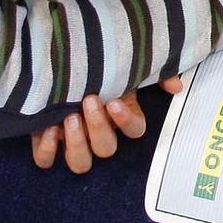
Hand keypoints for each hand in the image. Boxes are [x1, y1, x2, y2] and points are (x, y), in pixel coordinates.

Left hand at [31, 76, 183, 174]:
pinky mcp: (46, 143)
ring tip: (68, 118)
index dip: (126, 121)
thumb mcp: (123, 64)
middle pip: (106, 150)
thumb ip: (152, 72)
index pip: (134, 131)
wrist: (60, 59)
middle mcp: (99, 134)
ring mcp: (73, 142)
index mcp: (120, 117)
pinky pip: (46, 160)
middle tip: (88, 101)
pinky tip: (47, 127)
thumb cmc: (95, 64)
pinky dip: (46, 149)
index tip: (114, 101)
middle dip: (97, 127)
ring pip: (80, 163)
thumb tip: (176, 86)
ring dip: (76, 144)